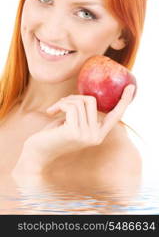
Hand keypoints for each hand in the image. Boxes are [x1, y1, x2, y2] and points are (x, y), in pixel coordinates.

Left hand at [12, 84, 134, 174]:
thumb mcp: (71, 120)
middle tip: (61, 104)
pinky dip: (59, 104)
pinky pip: (71, 106)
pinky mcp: (75, 132)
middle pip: (92, 100)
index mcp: (98, 134)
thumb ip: (82, 112)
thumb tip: (87, 96)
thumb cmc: (53, 134)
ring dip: (65, 100)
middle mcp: (96, 136)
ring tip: (54, 109)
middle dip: (74, 97)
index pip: (115, 116)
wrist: (37, 151)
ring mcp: (86, 135)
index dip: (124, 101)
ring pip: (81, 101)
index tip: (131, 87)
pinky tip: (50, 112)